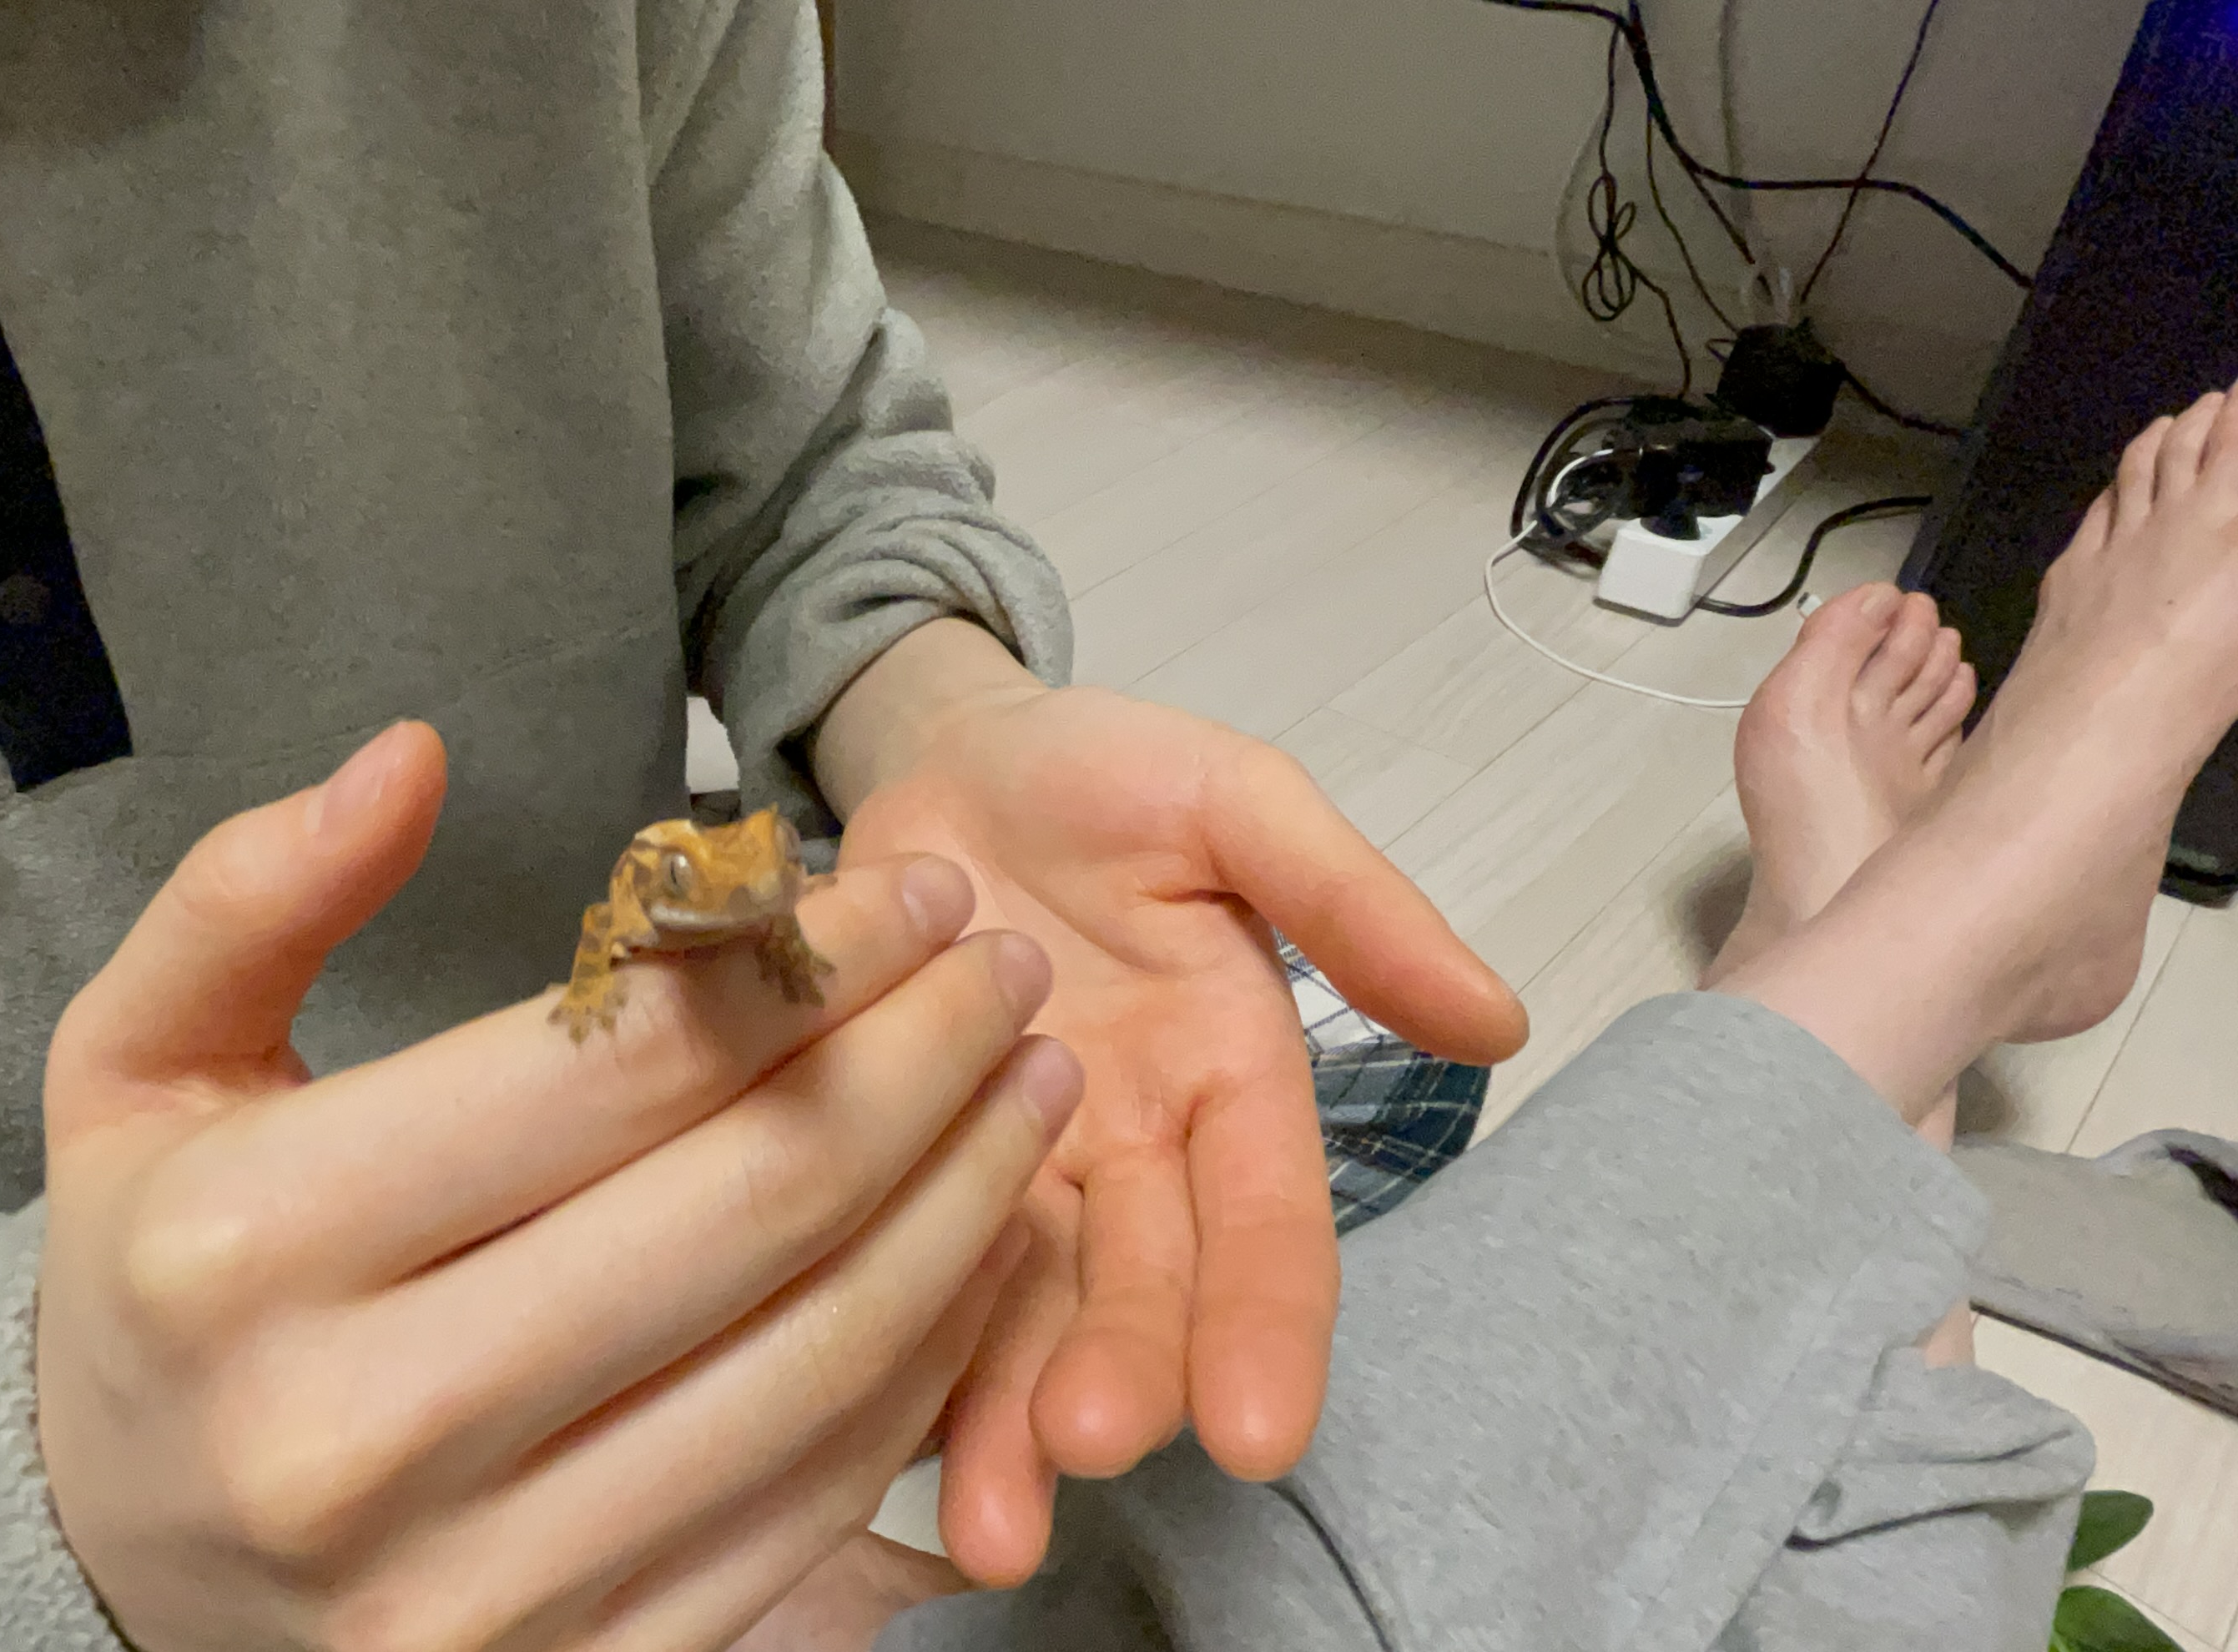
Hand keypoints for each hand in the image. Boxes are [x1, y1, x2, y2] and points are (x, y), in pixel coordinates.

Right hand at [33, 721, 1085, 1651]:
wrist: (123, 1568)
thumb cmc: (159, 1281)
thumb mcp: (133, 1065)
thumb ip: (245, 901)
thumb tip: (408, 756)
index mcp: (249, 1253)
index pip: (607, 1070)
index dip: (797, 959)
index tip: (902, 889)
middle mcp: (362, 1438)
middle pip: (746, 1208)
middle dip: (918, 1059)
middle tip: (1006, 964)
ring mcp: (483, 1587)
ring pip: (815, 1361)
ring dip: (965, 1203)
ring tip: (1032, 1085)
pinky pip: (811, 1500)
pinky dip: (927, 1363)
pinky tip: (975, 1246)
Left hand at [833, 674, 1527, 1583]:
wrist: (937, 756)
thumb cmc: (1100, 774)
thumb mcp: (1235, 800)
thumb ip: (1350, 902)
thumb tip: (1500, 1020)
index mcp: (1228, 1076)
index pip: (1268, 1222)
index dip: (1269, 1325)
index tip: (1260, 1431)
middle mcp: (1129, 1154)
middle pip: (1142, 1292)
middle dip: (1125, 1380)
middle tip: (1091, 1449)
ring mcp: (1012, 1174)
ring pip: (1023, 1317)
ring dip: (1008, 1420)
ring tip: (993, 1521)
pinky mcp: (900, 1169)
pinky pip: (901, 1271)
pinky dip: (897, 1358)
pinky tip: (873, 1446)